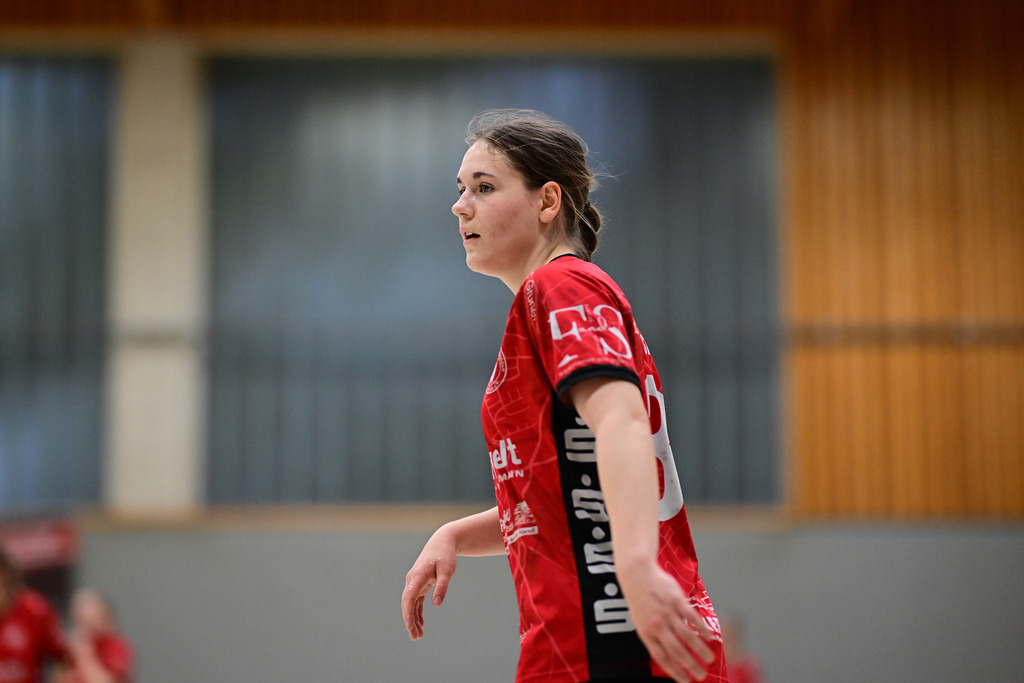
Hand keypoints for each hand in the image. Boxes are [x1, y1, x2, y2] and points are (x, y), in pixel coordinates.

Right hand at [401, 526, 457, 639]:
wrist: (442, 542)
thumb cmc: (445, 555)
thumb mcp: (447, 570)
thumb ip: (442, 586)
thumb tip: (436, 604)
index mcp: (417, 576)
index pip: (409, 597)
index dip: (408, 613)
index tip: (410, 626)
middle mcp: (412, 580)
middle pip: (407, 603)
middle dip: (409, 621)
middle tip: (415, 637)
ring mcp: (414, 582)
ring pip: (410, 604)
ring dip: (413, 619)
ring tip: (418, 635)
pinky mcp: (419, 584)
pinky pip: (416, 601)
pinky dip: (417, 612)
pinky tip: (421, 624)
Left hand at [619, 562, 715, 681]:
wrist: (636, 573)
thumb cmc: (640, 599)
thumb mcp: (641, 621)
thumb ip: (654, 636)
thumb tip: (670, 655)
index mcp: (646, 633)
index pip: (662, 658)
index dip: (675, 672)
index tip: (687, 682)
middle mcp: (656, 625)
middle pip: (677, 651)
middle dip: (691, 666)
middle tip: (702, 675)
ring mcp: (667, 613)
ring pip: (687, 636)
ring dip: (700, 650)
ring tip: (710, 659)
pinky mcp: (676, 600)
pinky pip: (692, 618)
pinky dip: (702, 629)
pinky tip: (710, 637)